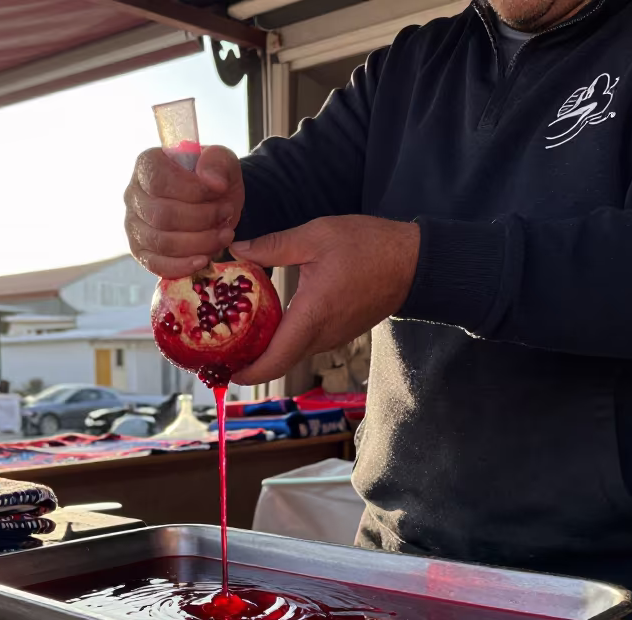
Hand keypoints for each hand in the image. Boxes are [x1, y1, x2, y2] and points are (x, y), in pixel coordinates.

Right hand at [124, 146, 244, 277]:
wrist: (214, 203)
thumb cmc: (212, 179)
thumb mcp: (222, 161)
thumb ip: (218, 162)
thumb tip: (213, 182)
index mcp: (146, 165)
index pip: (159, 181)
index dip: (192, 190)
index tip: (220, 191)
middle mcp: (133, 195)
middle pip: (161, 216)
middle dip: (201, 219)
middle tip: (226, 214)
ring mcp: (133, 226)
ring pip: (162, 243)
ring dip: (199, 243)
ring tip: (224, 234)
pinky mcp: (141, 252)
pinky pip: (156, 265)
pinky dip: (182, 266)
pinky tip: (204, 259)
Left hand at [229, 215, 419, 384]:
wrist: (414, 262)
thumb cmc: (369, 246)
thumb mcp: (317, 236)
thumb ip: (273, 245)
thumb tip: (237, 248)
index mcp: (311, 316)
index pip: (275, 360)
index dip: (247, 372)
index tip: (223, 371)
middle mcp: (320, 336)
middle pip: (278, 363)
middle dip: (247, 363)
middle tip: (217, 352)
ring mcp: (331, 337)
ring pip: (290, 355)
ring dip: (263, 352)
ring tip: (232, 336)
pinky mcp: (337, 332)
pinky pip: (303, 345)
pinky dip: (280, 342)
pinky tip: (263, 323)